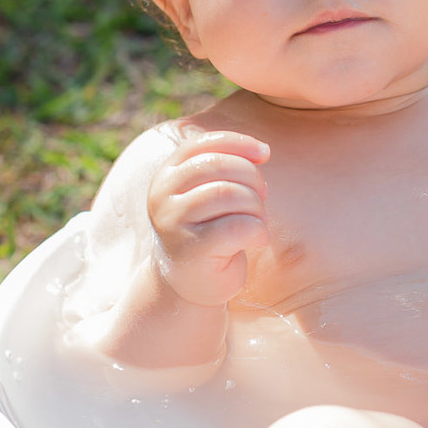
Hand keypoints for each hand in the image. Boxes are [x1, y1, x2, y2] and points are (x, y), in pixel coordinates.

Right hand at [147, 129, 269, 306]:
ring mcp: (172, 222)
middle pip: (220, 166)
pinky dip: (259, 231)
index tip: (265, 153)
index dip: (239, 143)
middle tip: (261, 198)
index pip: (203, 144)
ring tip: (257, 221)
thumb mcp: (209, 192)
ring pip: (230, 194)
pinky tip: (258, 239)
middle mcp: (162, 195)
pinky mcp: (191, 249)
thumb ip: (225, 169)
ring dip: (256, 207)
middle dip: (252, 178)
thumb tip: (261, 151)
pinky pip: (239, 226)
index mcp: (166, 174)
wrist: (189, 284)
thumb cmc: (208, 232)